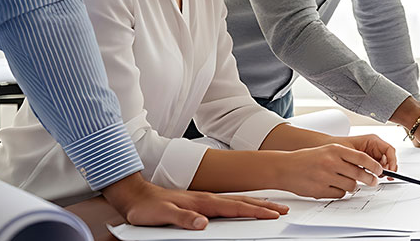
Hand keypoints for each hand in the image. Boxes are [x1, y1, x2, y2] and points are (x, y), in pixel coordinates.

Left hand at [101, 174, 287, 229]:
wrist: (135, 195)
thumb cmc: (147, 208)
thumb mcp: (162, 215)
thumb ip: (183, 219)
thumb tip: (203, 223)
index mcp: (202, 202)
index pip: (235, 208)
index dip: (255, 212)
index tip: (273, 215)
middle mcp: (207, 198)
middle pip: (242, 201)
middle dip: (265, 205)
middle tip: (284, 209)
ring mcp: (205, 199)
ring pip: (238, 200)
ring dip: (257, 203)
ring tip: (273, 206)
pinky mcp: (201, 202)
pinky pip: (229, 202)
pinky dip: (244, 203)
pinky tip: (247, 205)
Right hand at [274, 144, 384, 198]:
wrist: (285, 167)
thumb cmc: (307, 158)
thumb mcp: (327, 150)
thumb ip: (346, 157)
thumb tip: (366, 167)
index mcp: (335, 150)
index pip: (363, 158)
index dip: (374, 166)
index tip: (380, 170)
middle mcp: (331, 162)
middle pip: (360, 174)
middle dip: (369, 180)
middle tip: (373, 181)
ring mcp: (326, 177)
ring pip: (351, 186)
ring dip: (353, 187)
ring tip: (347, 183)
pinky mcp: (321, 190)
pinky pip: (340, 194)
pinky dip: (340, 192)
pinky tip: (333, 187)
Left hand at [332, 134, 398, 173]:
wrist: (327, 148)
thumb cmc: (338, 146)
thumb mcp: (352, 153)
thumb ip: (364, 161)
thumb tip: (376, 169)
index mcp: (373, 140)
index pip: (389, 150)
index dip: (392, 161)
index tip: (391, 171)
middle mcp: (374, 147)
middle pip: (388, 158)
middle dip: (388, 168)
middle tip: (384, 176)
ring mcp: (371, 154)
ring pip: (383, 165)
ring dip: (381, 172)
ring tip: (375, 177)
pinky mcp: (368, 161)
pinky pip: (376, 168)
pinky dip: (375, 174)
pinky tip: (370, 176)